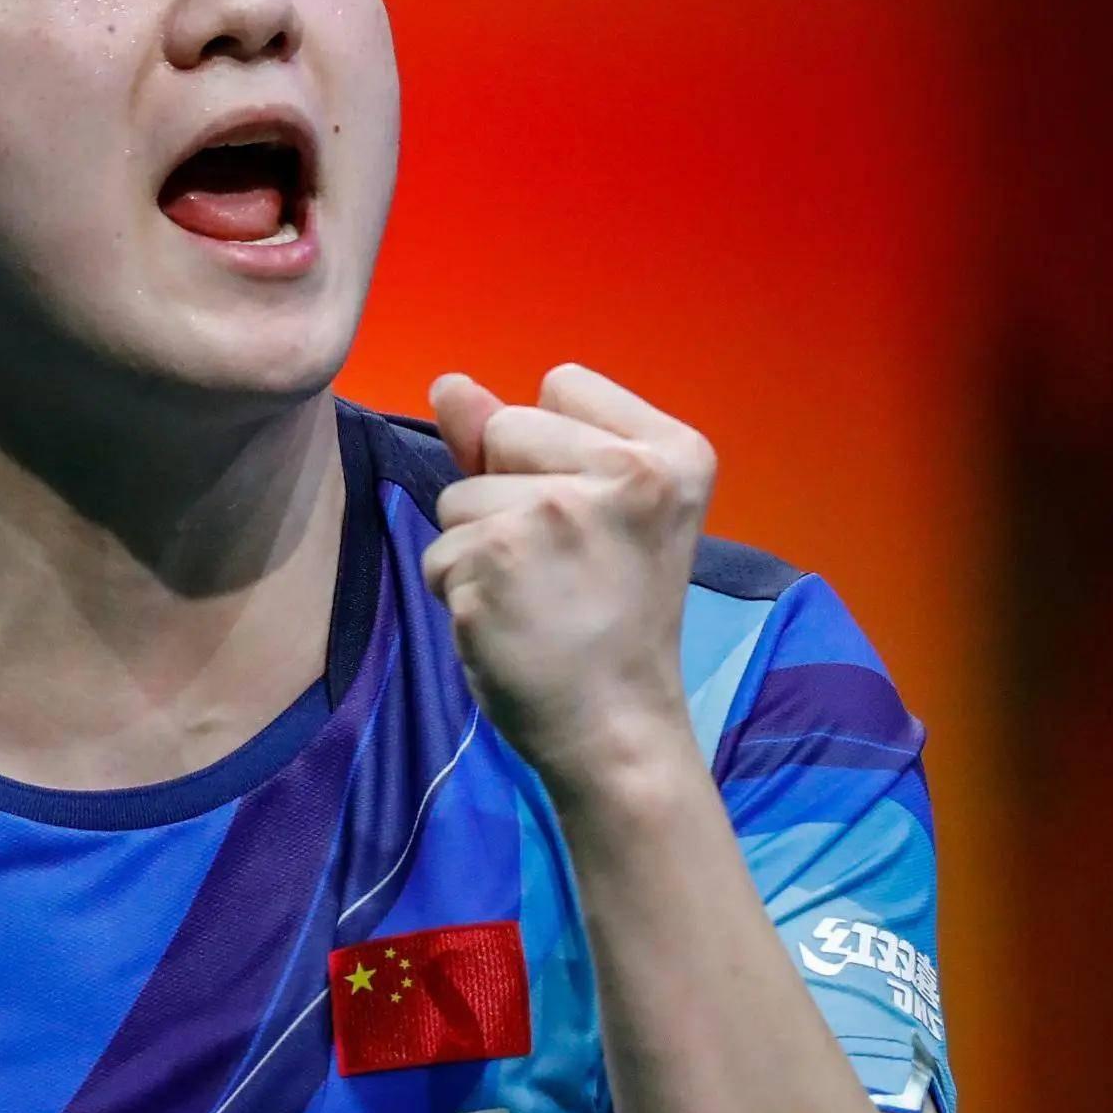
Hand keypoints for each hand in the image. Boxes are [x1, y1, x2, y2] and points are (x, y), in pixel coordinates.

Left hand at [420, 361, 712, 793]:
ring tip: (536, 597)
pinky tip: (509, 623)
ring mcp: (560, 513)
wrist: (615, 729)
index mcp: (673, 451)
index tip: (594, 522)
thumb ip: (516, 440)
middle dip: (506, 491)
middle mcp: (628, 472)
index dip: (551, 451)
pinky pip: (439, 551)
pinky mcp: (499, 558)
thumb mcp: (593, 512)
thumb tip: (446, 383)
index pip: (559, 384)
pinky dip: (458, 590)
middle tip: (561, 566)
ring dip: (476, 548)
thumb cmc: (607, 622)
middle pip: (504, 426)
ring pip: (460, 494)